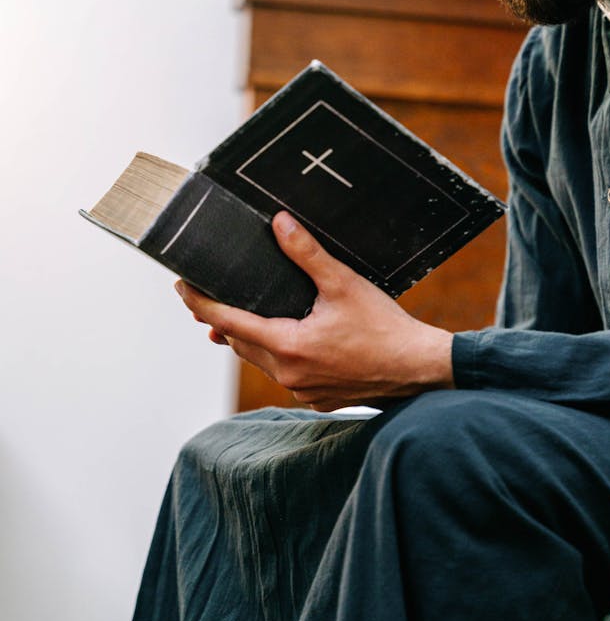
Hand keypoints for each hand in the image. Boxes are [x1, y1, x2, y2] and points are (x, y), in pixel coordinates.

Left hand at [176, 210, 454, 410]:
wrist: (418, 370)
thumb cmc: (384, 328)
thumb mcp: (344, 284)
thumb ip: (307, 254)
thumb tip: (279, 223)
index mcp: (287, 345)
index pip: (227, 322)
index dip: (200, 304)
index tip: (181, 288)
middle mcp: (288, 373)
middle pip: (240, 342)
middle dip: (220, 320)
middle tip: (202, 297)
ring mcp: (302, 389)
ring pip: (261, 358)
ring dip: (247, 337)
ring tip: (234, 317)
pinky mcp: (317, 396)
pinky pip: (284, 372)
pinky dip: (275, 353)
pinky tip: (283, 338)